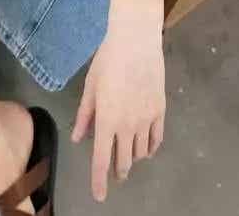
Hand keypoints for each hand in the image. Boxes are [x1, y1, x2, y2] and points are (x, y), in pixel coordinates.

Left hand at [71, 17, 165, 201]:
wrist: (136, 42)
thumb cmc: (107, 60)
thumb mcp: (90, 87)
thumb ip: (85, 115)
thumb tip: (78, 138)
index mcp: (106, 120)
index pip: (101, 159)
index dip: (99, 180)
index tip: (99, 196)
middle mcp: (127, 125)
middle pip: (123, 160)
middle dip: (118, 170)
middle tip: (115, 173)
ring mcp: (146, 120)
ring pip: (141, 152)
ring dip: (133, 158)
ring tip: (129, 156)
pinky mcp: (160, 111)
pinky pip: (157, 139)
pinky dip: (151, 148)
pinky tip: (147, 148)